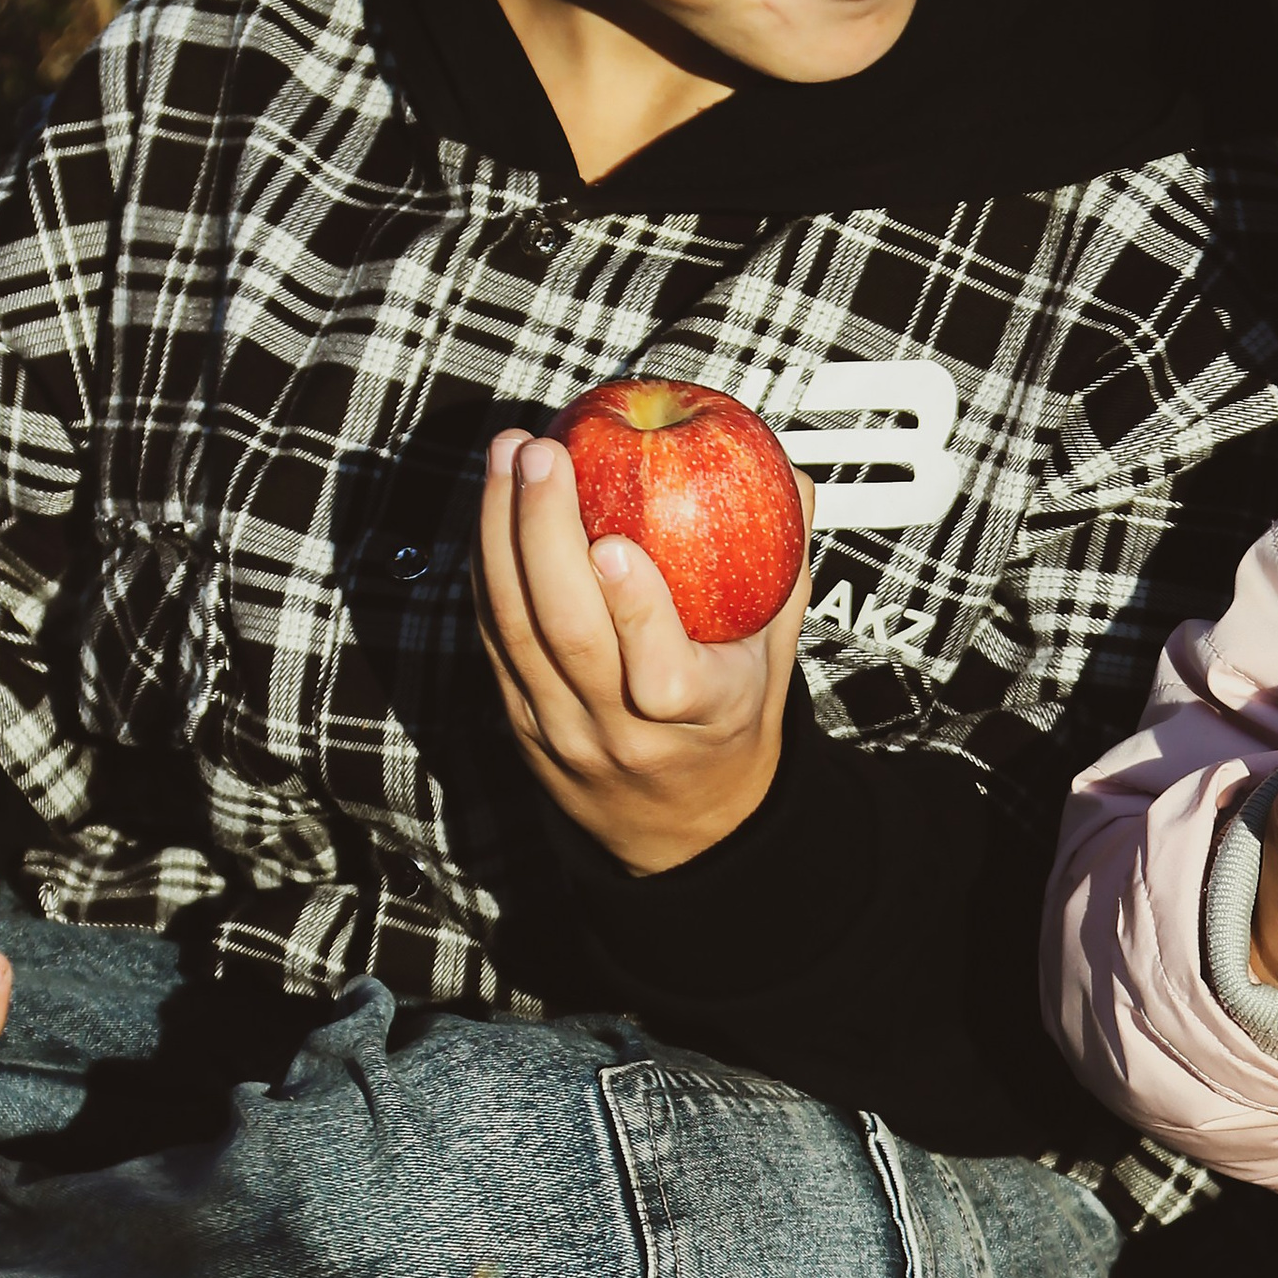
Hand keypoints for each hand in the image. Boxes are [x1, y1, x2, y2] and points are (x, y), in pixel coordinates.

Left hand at [476, 429, 814, 874]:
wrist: (676, 823)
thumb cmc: (730, 718)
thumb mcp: (775, 656)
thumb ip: (785, 569)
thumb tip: (790, 480)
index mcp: (700, 715)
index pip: (661, 677)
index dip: (635, 612)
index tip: (616, 545)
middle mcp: (620, 729)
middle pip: (568, 635)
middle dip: (545, 534)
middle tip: (545, 454)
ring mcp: (559, 727)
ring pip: (515, 628)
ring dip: (500, 532)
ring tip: (507, 455)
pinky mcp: (517, 714)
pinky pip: (493, 633)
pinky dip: (487, 563)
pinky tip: (492, 504)